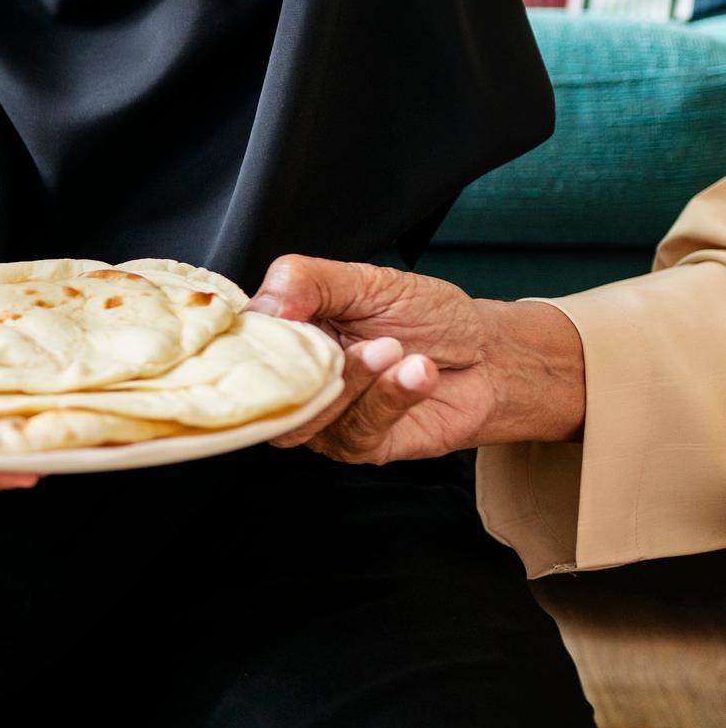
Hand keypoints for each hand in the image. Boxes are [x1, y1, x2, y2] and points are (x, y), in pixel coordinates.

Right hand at [252, 255, 585, 463]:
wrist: (489, 356)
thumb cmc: (427, 316)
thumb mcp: (366, 282)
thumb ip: (308, 282)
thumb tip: (263, 304)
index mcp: (283, 336)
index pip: (237, 343)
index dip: (246, 336)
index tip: (281, 315)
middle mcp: (294, 381)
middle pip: (264, 385)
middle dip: (308, 360)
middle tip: (357, 335)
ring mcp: (322, 418)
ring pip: (308, 414)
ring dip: (355, 379)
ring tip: (395, 348)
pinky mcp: (358, 446)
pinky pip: (356, 429)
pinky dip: (388, 396)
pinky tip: (418, 371)